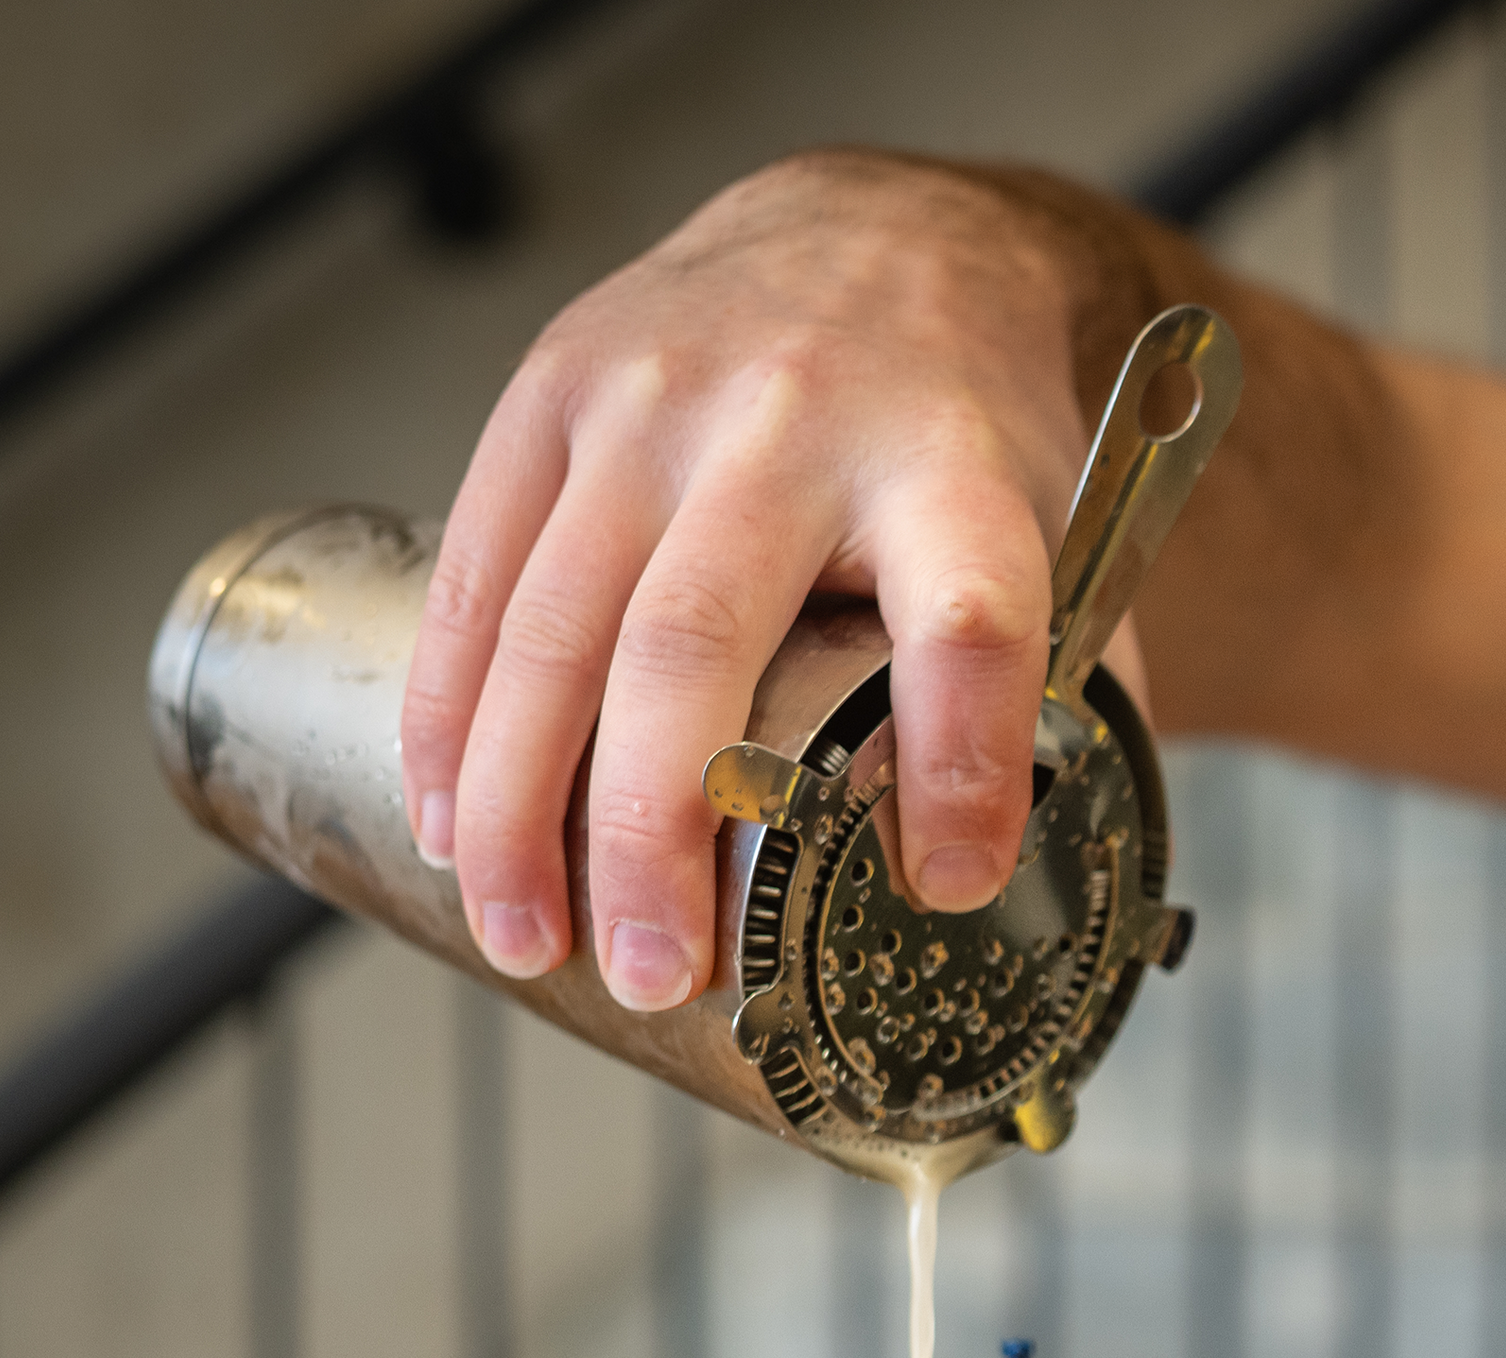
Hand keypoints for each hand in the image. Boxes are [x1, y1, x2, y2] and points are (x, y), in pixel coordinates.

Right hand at [402, 151, 1097, 1009]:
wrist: (874, 239)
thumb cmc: (967, 433)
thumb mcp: (1058, 538)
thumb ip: (1057, 697)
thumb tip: (1010, 891)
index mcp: (953, 469)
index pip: (970, 616)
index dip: (961, 756)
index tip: (944, 879)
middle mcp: (793, 424)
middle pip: (700, 644)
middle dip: (660, 830)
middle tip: (658, 969)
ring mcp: (650, 402)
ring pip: (556, 624)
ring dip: (527, 803)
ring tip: (530, 939)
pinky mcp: (549, 392)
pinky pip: (473, 574)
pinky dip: (451, 715)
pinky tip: (447, 822)